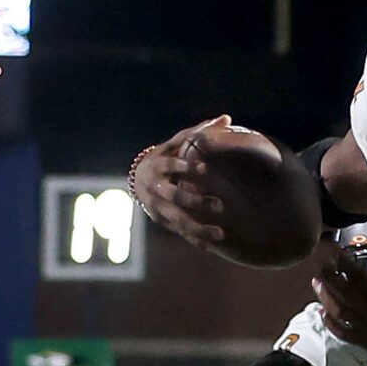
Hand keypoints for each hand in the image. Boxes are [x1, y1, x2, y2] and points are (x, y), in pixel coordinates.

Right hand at [131, 115, 231, 248]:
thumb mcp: (176, 142)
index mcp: (157, 164)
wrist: (139, 180)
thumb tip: (227, 118)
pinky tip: (214, 247)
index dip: (186, 167)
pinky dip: (196, 240)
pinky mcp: (164, 221)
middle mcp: (155, 187)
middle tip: (220, 206)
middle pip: (175, 196)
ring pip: (178, 219)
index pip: (170, 164)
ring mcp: (158, 207)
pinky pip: (181, 233)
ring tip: (221, 234)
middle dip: (197, 201)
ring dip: (199, 228)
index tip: (205, 170)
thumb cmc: (165, 156)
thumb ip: (199, 132)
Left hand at [314, 244, 366, 357]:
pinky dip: (331, 323)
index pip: (356, 275)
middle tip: (322, 265)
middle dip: (330, 276)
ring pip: (338, 310)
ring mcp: (363, 326)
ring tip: (317, 283)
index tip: (336, 253)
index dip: (344, 263)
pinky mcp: (363, 341)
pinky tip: (323, 313)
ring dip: (325, 295)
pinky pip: (342, 333)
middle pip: (342, 290)